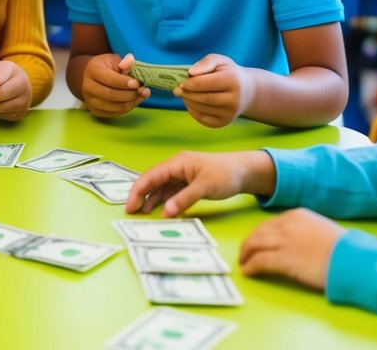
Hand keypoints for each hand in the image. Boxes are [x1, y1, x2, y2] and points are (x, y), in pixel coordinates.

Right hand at [79, 52, 148, 118]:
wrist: (95, 78)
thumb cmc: (108, 67)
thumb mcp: (116, 60)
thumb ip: (126, 61)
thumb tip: (129, 64)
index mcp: (92, 70)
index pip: (110, 80)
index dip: (125, 83)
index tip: (138, 83)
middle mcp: (87, 87)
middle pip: (111, 95)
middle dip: (130, 94)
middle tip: (142, 90)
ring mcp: (90, 101)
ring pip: (115, 107)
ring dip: (131, 102)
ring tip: (140, 94)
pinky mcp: (95, 111)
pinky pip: (115, 114)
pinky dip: (127, 108)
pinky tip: (133, 100)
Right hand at [124, 150, 276, 216]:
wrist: (246, 171)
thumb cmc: (226, 174)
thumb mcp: (205, 187)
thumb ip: (184, 199)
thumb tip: (165, 213)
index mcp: (177, 163)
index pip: (151, 176)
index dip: (138, 190)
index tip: (130, 206)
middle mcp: (176, 168)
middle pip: (152, 181)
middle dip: (140, 195)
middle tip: (131, 212)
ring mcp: (182, 176)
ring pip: (160, 187)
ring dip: (150, 199)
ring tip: (141, 213)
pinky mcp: (188, 184)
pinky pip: (170, 192)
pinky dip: (163, 201)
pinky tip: (159, 211)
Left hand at [176, 54, 256, 127]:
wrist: (247, 91)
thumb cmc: (228, 72)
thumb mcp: (219, 61)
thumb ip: (205, 63)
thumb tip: (190, 73)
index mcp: (232, 80)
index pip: (203, 84)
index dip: (188, 83)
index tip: (180, 82)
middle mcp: (234, 99)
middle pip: (202, 98)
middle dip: (186, 94)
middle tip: (177, 90)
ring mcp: (230, 113)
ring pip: (202, 109)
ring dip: (188, 102)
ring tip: (184, 95)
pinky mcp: (224, 122)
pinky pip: (203, 119)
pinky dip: (193, 111)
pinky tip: (192, 103)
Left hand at [240, 209, 344, 291]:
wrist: (353, 260)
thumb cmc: (345, 249)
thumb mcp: (323, 230)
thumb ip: (307, 231)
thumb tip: (299, 241)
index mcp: (298, 215)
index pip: (271, 223)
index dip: (261, 233)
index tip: (256, 241)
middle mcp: (287, 225)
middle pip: (259, 232)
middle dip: (249, 243)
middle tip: (245, 252)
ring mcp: (284, 241)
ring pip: (254, 244)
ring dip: (246, 254)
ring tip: (243, 262)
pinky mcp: (283, 259)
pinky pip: (259, 261)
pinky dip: (251, 266)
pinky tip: (248, 272)